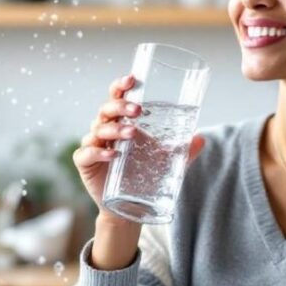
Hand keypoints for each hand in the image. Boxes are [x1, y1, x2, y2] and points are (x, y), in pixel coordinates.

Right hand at [72, 74, 205, 216]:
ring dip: (115, 129)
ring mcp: (93, 145)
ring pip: (98, 129)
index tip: (132, 79)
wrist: (129, 206)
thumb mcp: (167, 161)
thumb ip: (183, 150)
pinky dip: (98, 152)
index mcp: (121, 121)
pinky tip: (112, 154)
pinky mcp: (85, 163)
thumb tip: (200, 138)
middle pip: (106, 109)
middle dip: (120, 106)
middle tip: (137, 111)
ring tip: (131, 133)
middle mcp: (105, 129)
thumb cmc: (144, 175)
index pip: (117, 97)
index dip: (121, 86)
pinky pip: (86, 153)